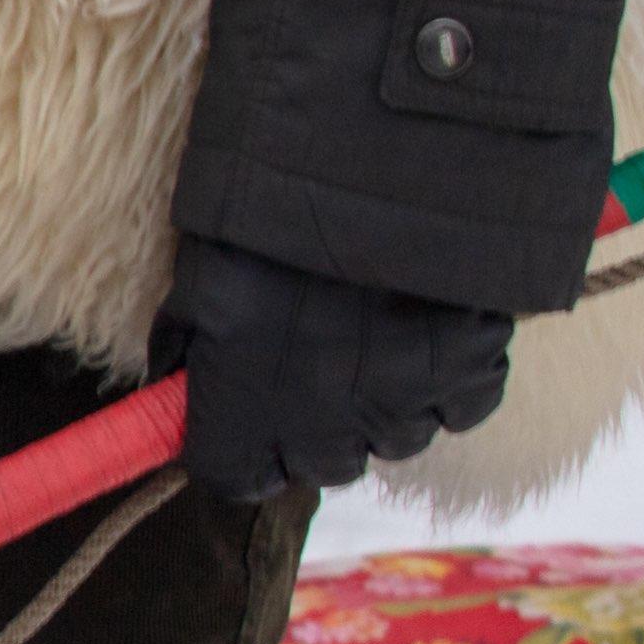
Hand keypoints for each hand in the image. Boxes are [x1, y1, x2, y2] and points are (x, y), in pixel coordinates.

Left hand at [163, 236, 515, 498]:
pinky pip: (463, 406)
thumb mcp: (199, 279)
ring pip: (396, 440)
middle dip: (316, 432)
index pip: (234, 479)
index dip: (237, 454)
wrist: (369, 164)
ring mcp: (400, 403)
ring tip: (376, 343)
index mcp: (242, 411)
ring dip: (383, 406)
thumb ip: (188, 345)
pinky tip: (428, 335)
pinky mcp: (467, 371)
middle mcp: (323, 426)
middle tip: (316, 372)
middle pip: (322, 466)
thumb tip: (176, 380)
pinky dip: (449, 382)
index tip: (243, 428)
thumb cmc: (264, 217)